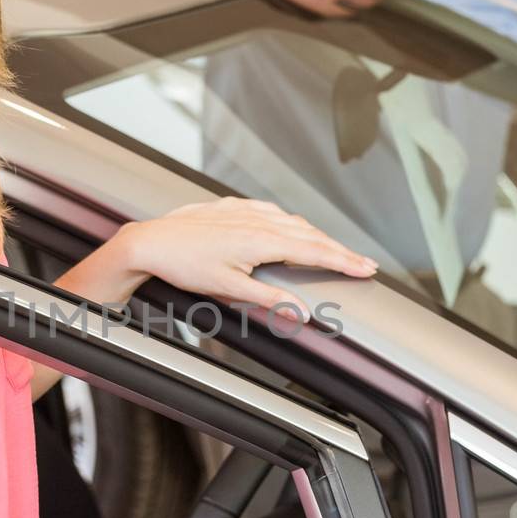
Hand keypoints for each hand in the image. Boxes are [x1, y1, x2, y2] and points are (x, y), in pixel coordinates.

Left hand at [123, 197, 377, 322]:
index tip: (366, 268)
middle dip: (340, 250)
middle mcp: (257, 220)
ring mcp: (245, 210)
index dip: (344, 261)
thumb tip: (302, 311)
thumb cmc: (184, 266)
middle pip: (311, 234)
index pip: (314, 251)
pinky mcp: (232, 206)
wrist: (150, 242)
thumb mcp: (228, 289)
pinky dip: (291, 221)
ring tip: (336, 249)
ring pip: (293, 221)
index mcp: (261, 240)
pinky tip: (293, 225)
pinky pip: (271, 210)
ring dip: (318, 235)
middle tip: (363, 263)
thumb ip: (269, 298)